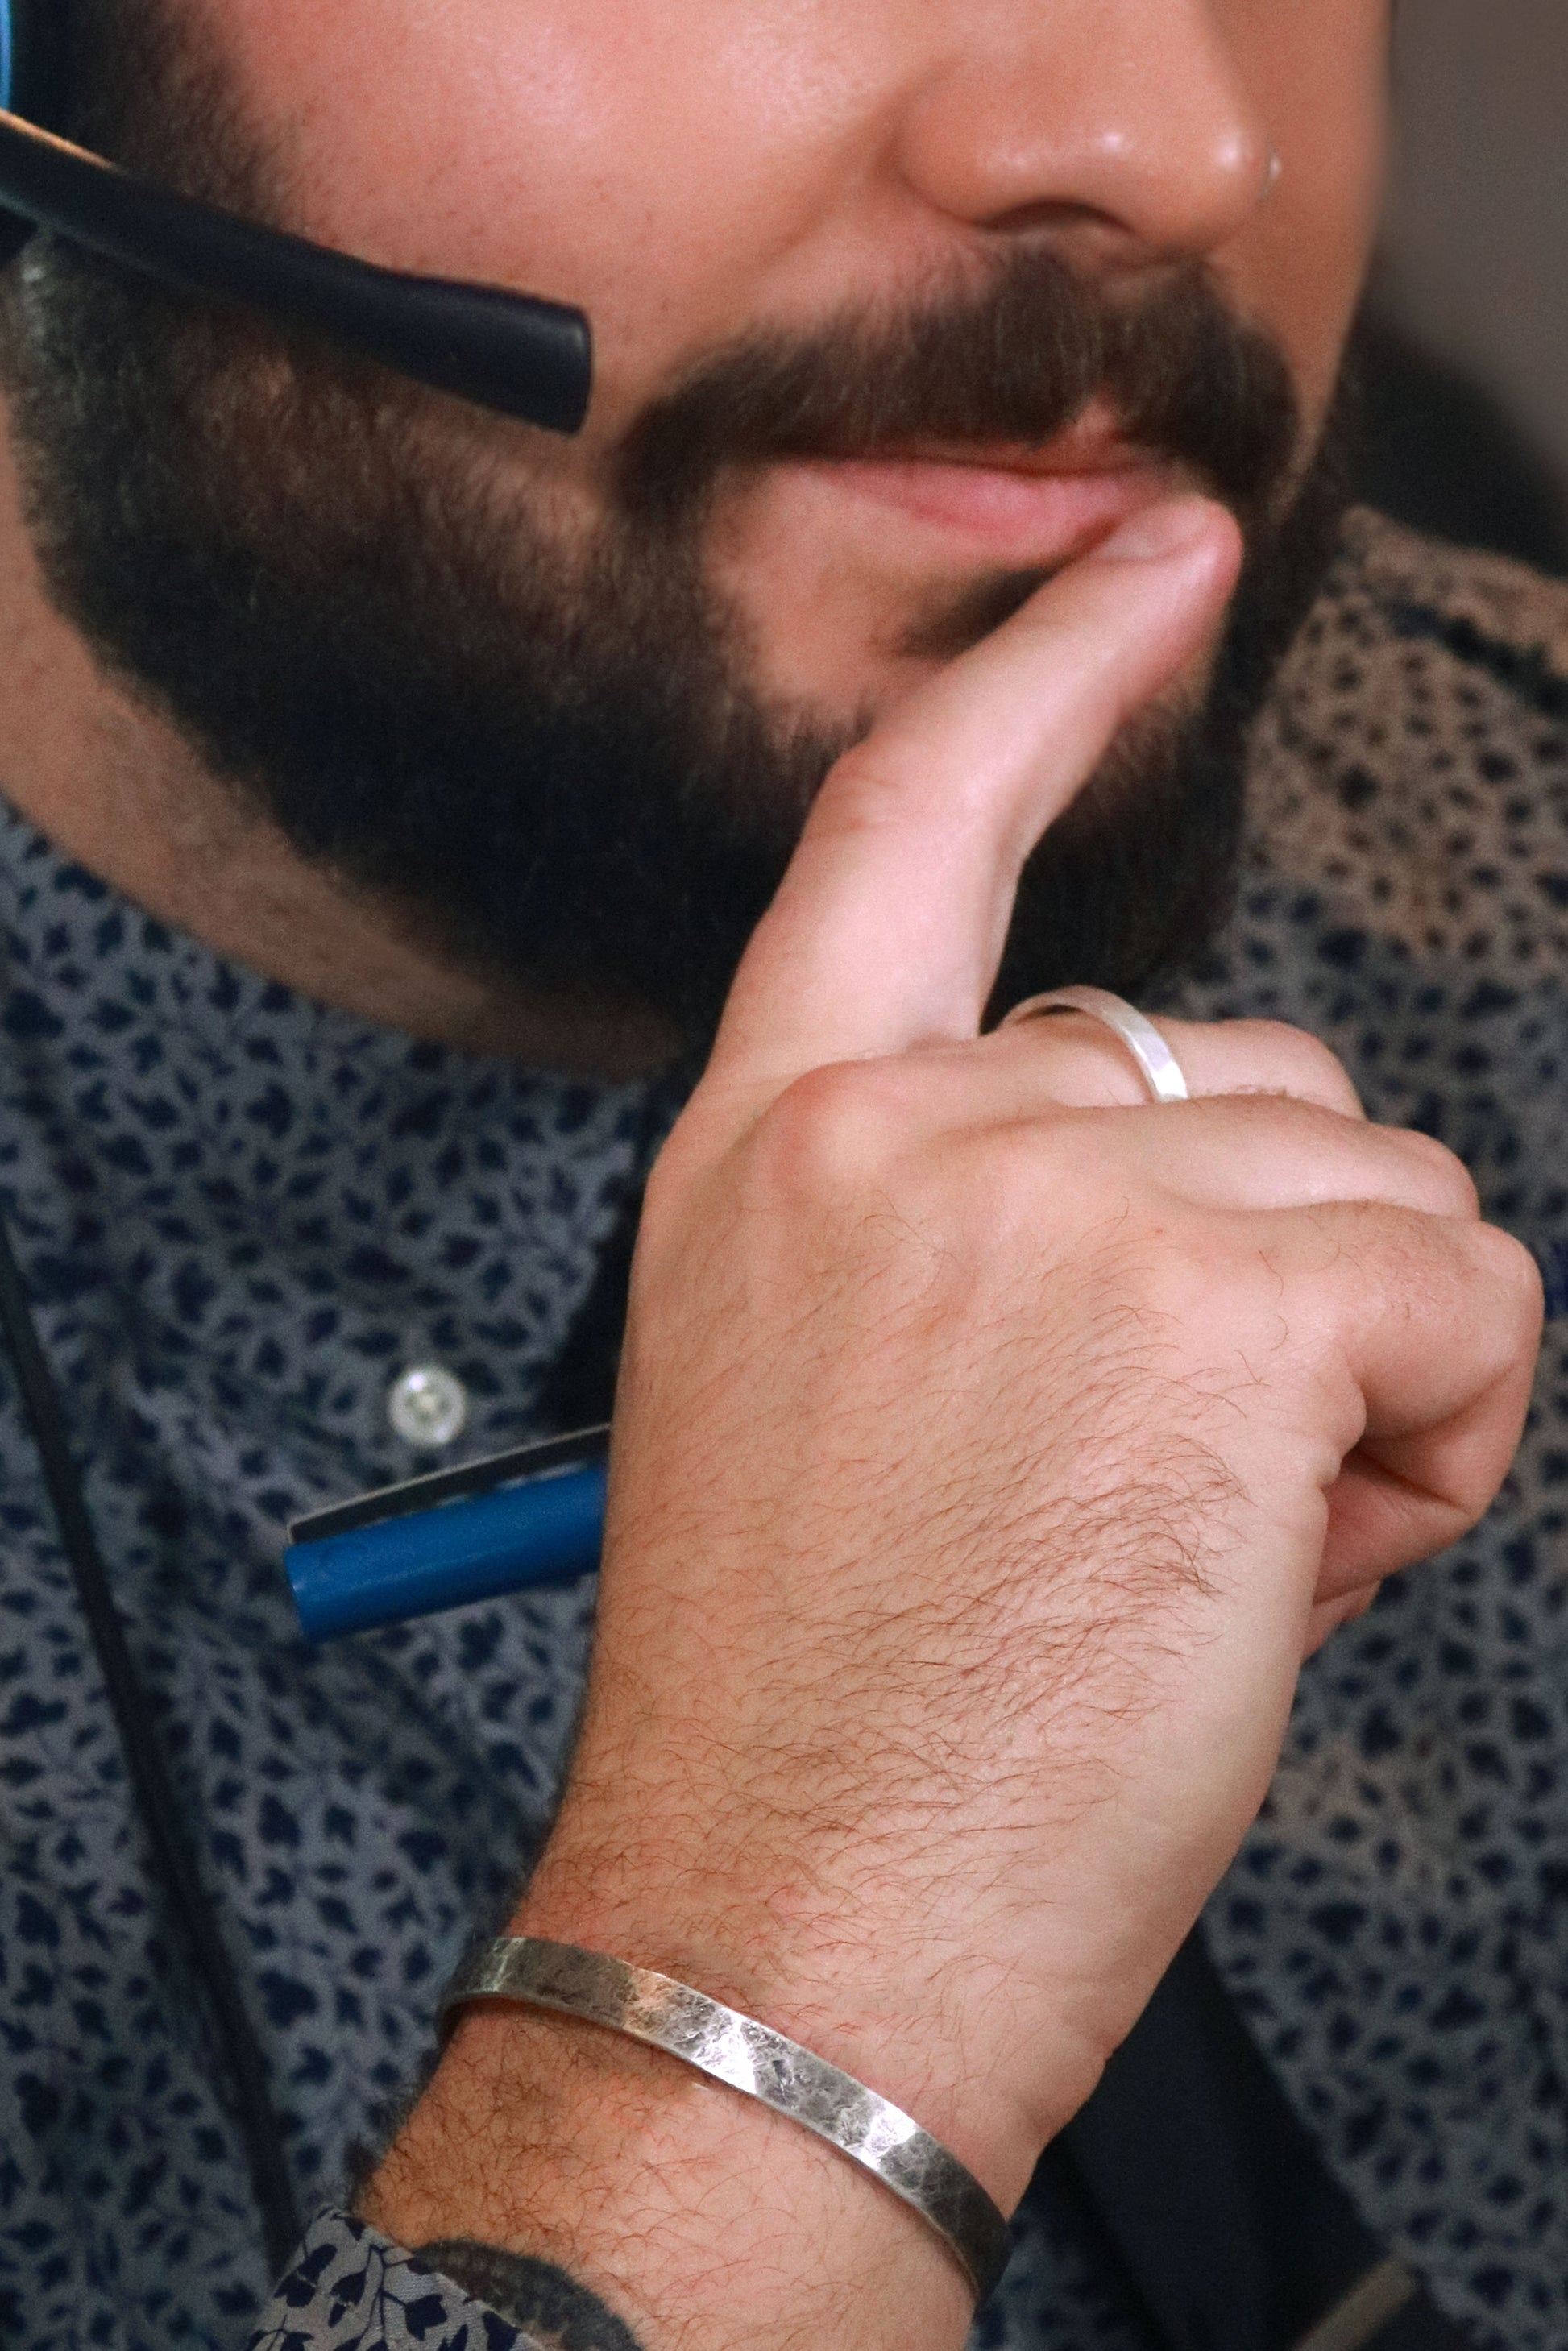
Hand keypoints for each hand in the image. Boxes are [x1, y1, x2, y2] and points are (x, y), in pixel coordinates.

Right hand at [369, 500, 1539, 2346]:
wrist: (778, 1934)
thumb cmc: (820, 1706)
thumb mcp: (833, 1394)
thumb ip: (989, 1230)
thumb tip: (1227, 1187)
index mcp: (778, 1140)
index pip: (916, 827)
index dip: (1051, 671)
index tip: (1152, 553)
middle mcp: (899, 1129)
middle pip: (1243, 1067)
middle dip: (1273, 1261)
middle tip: (1167, 1479)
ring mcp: (1053, 1201)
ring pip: (1383, 1189)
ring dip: (1358, 1367)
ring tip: (1215, 1545)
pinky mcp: (1219, 1306)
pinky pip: (1462, 1301)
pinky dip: (1439, 1439)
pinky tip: (1295, 1560)